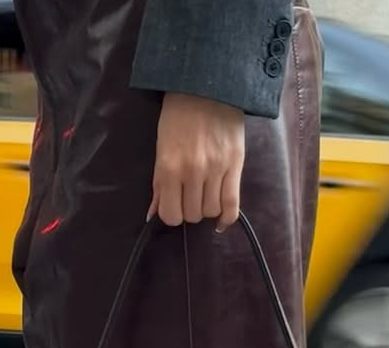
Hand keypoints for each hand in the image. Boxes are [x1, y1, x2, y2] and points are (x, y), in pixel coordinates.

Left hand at [148, 93, 244, 231]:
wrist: (206, 87)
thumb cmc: (178, 117)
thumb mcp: (161, 148)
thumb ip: (159, 184)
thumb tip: (152, 215)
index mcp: (169, 168)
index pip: (170, 215)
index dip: (172, 214)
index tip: (175, 204)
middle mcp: (192, 172)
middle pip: (192, 215)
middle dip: (190, 209)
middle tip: (190, 195)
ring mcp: (216, 169)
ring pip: (211, 211)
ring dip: (207, 208)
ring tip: (205, 193)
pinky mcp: (235, 165)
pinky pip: (232, 205)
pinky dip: (226, 218)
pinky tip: (220, 219)